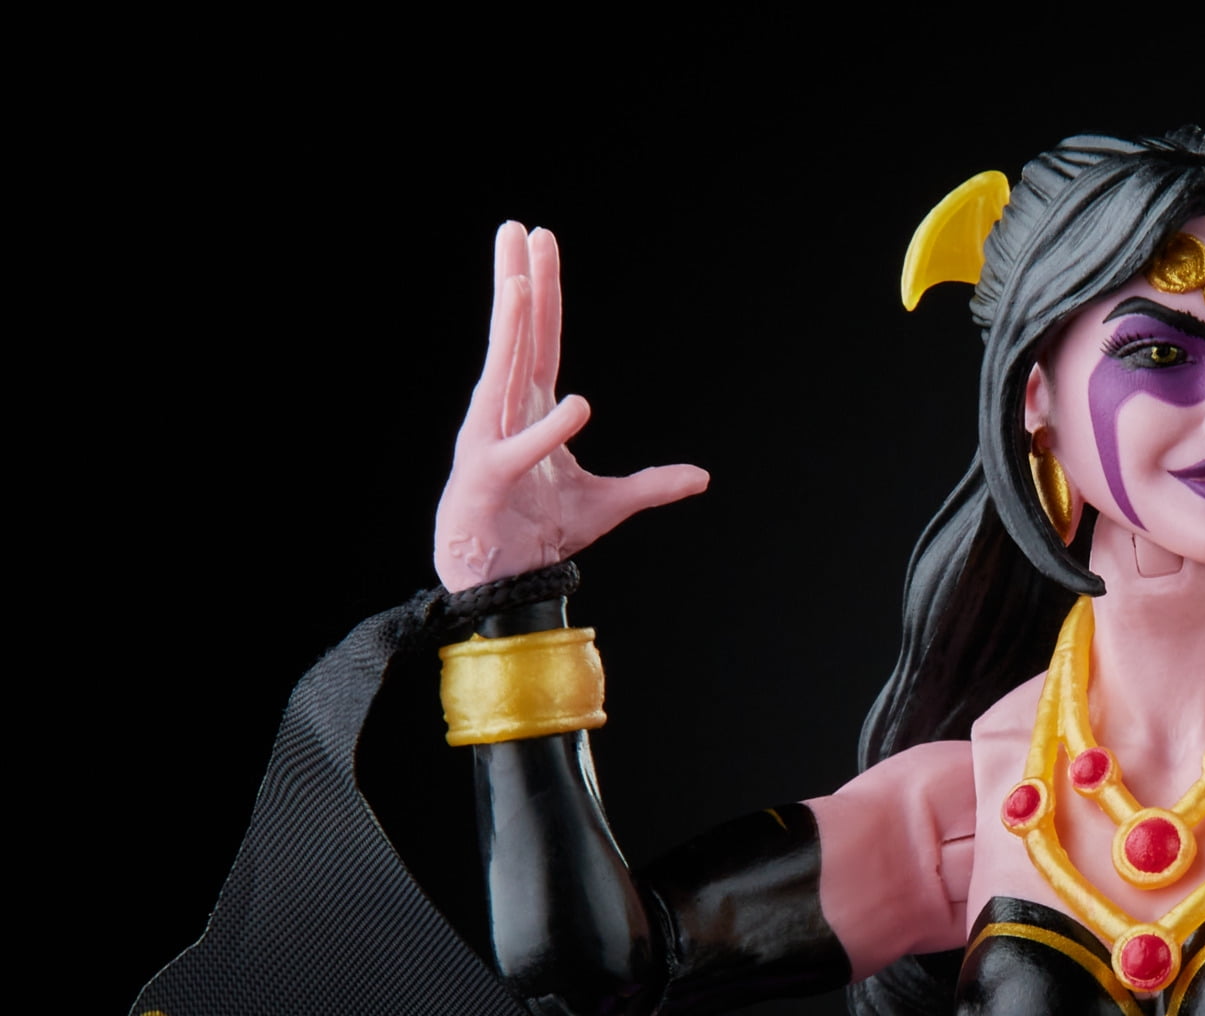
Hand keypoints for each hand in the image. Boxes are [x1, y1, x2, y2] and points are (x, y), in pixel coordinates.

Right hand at [434, 222, 708, 590]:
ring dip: (510, 329)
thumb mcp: (606, 505)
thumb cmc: (538, 536)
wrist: (502, 583)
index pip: (540, 341)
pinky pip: (521, 450)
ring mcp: (493, 442)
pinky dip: (548, 431)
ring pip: (503, 375)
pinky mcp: (489, 478)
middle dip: (516, 285)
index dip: (544, 294)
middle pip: (517, 340)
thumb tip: (702, 477)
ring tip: (515, 281)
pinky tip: (577, 404)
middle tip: (516, 229)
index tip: (539, 243)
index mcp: (530, 411)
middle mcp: (507, 415)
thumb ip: (651, 486)